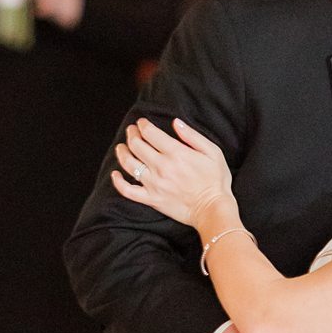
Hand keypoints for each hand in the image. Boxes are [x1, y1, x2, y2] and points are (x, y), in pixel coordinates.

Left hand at [112, 115, 234, 229]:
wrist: (213, 209)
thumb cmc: (216, 181)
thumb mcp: (212, 152)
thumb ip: (193, 136)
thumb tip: (176, 123)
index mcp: (176, 153)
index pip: (150, 133)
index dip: (143, 125)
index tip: (142, 123)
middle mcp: (161, 167)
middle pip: (137, 145)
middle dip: (132, 134)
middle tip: (132, 131)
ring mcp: (154, 184)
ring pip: (129, 164)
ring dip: (122, 152)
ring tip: (121, 146)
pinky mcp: (151, 199)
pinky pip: (128, 191)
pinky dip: (118, 182)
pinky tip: (115, 175)